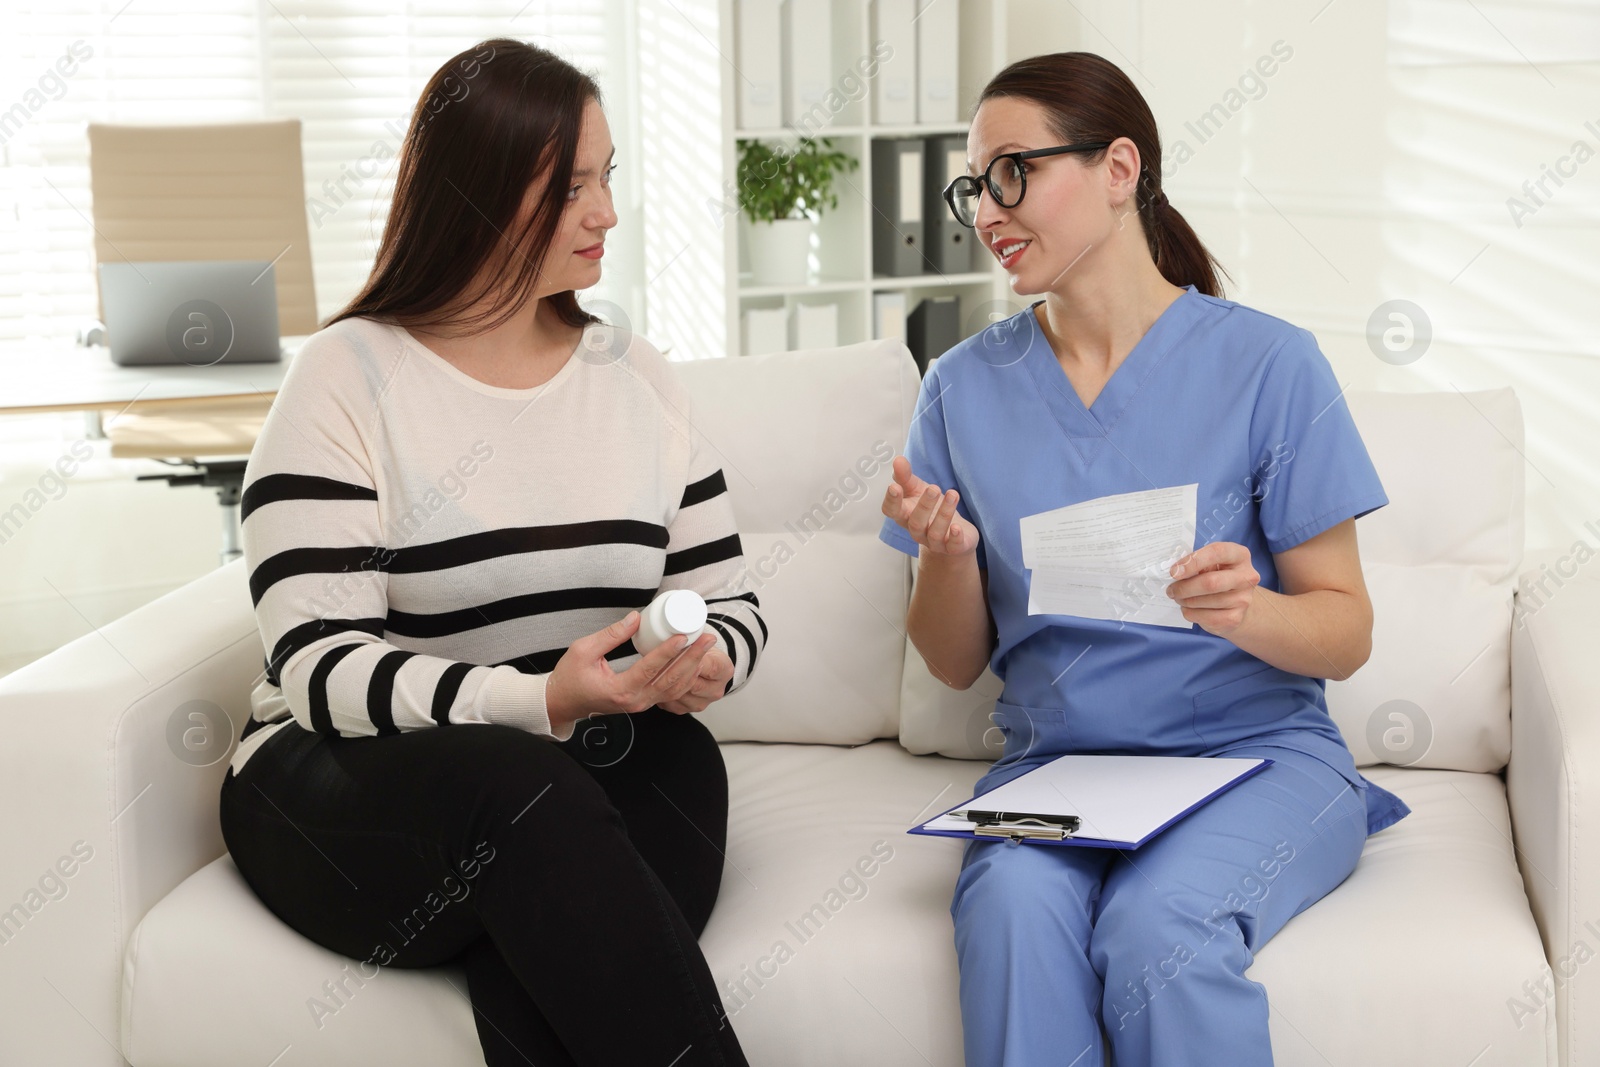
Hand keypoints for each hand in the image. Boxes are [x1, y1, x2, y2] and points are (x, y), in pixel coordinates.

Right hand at [545, 611, 719, 734]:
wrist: (563, 703)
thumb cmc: (569, 677)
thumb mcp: (583, 650)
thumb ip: (611, 634)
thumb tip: (636, 617)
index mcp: (619, 690)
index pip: (650, 668)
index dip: (668, 651)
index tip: (683, 636)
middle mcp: (634, 701)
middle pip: (671, 680)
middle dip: (692, 658)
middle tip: (707, 639)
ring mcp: (640, 704)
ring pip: (674, 688)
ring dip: (692, 667)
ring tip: (705, 648)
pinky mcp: (642, 702)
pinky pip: (669, 692)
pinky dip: (684, 677)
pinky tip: (694, 662)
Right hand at [882, 455, 980, 557]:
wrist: (954, 534)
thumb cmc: (931, 509)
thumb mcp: (917, 490)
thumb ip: (906, 476)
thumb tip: (898, 459)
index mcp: (905, 515)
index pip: (892, 511)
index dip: (891, 501)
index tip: (894, 486)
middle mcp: (917, 531)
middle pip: (915, 522)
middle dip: (924, 505)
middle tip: (934, 488)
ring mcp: (934, 542)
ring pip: (935, 533)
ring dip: (944, 514)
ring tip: (953, 494)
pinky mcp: (953, 548)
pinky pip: (952, 546)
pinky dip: (954, 537)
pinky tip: (957, 527)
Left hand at [1166, 542, 1259, 635]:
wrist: (1237, 602)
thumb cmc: (1218, 576)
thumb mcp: (1211, 563)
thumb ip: (1196, 562)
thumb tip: (1176, 571)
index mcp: (1240, 555)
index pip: (1217, 552)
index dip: (1193, 561)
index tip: (1174, 571)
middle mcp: (1247, 577)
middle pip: (1211, 582)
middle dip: (1185, 587)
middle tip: (1171, 590)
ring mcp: (1243, 599)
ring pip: (1205, 601)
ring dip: (1185, 601)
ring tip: (1179, 598)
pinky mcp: (1235, 618)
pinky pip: (1205, 617)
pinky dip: (1190, 613)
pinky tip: (1189, 608)